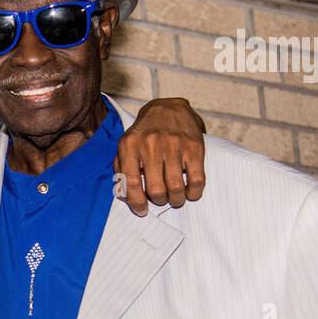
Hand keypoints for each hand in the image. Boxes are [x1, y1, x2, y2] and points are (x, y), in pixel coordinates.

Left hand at [114, 97, 205, 215]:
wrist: (168, 108)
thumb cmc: (144, 134)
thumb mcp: (126, 145)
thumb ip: (121, 169)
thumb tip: (125, 196)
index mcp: (130, 146)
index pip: (131, 183)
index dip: (136, 202)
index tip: (142, 210)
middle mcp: (151, 144)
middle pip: (156, 189)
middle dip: (159, 201)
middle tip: (161, 199)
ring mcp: (174, 145)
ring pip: (176, 187)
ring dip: (176, 200)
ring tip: (175, 198)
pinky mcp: (193, 146)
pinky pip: (197, 179)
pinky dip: (194, 192)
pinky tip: (190, 192)